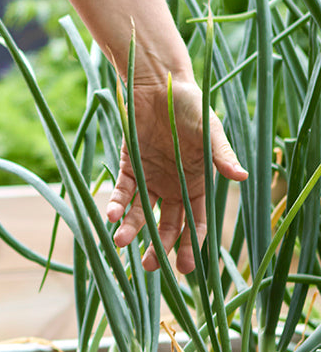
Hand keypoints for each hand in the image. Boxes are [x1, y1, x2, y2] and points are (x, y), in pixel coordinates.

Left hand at [106, 74, 246, 273]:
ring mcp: (150, 179)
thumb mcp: (209, 131)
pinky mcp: (128, 167)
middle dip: (159, 247)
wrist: (159, 84)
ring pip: (140, 213)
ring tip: (122, 242)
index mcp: (198, 183)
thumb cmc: (191, 106)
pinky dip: (115, 203)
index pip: (196, 222)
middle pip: (167, 225)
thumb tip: (241, 176)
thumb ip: (221, 155)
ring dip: (132, 229)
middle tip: (150, 266)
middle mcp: (173, 186)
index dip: (191, 245)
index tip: (184, 267)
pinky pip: (121, 191)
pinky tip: (110, 214)